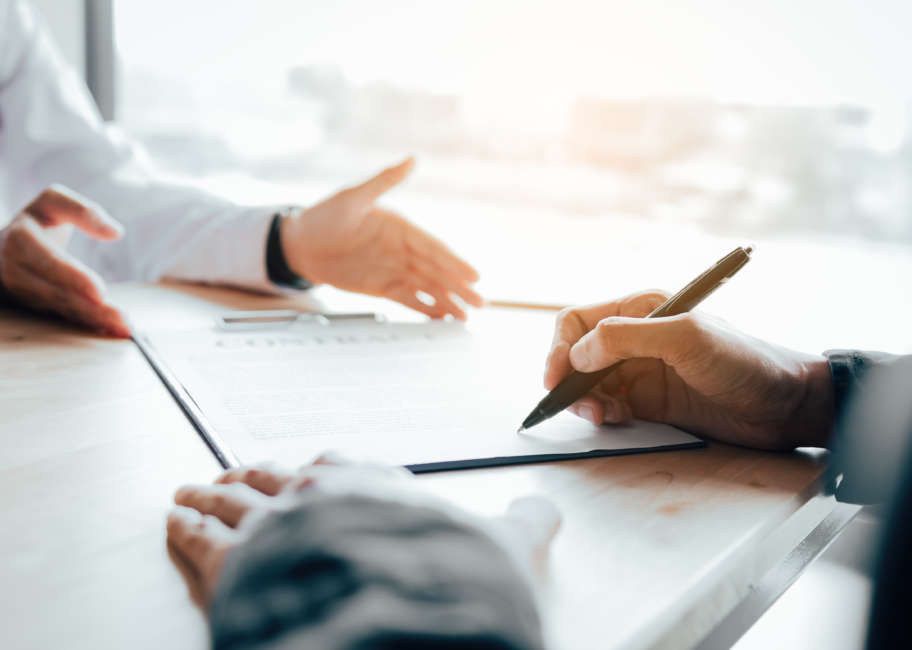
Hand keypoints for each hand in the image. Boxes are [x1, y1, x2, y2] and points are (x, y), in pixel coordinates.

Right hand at [0, 186, 128, 336]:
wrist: (1, 247)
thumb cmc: (37, 221)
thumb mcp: (52, 202)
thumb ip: (83, 211)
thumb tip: (115, 232)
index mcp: (20, 238)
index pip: (49, 261)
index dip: (74, 278)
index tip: (101, 292)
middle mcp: (16, 268)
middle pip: (57, 292)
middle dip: (91, 308)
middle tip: (122, 319)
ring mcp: (21, 290)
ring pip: (60, 308)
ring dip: (93, 320)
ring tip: (123, 327)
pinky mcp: (32, 305)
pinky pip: (61, 316)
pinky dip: (88, 325)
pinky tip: (111, 330)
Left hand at [167, 457, 560, 608]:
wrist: (422, 635)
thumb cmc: (468, 591)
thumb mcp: (511, 553)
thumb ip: (524, 523)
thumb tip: (544, 507)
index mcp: (383, 489)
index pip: (340, 467)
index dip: (316, 471)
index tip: (302, 471)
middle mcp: (327, 497)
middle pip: (276, 479)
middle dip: (247, 479)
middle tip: (223, 477)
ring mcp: (281, 530)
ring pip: (232, 503)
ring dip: (206, 496)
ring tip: (186, 493)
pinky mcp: (242, 571)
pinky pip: (204, 544)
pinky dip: (185, 530)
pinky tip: (173, 521)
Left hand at [280, 158, 482, 318]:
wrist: (300, 244)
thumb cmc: (324, 216)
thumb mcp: (353, 197)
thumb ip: (384, 180)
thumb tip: (412, 159)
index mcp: (401, 228)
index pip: (433, 248)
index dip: (454, 263)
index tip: (472, 276)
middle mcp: (403, 249)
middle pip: (436, 271)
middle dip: (459, 287)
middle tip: (481, 302)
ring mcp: (395, 269)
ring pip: (427, 288)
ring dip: (448, 301)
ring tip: (466, 316)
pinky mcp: (383, 286)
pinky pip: (409, 299)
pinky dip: (426, 309)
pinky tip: (443, 317)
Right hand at [544, 290, 835, 449]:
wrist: (785, 404)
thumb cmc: (743, 362)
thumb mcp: (685, 339)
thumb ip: (626, 338)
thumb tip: (578, 353)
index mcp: (641, 309)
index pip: (578, 321)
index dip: (559, 347)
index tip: (556, 378)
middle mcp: (636, 337)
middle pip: (576, 354)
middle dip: (568, 379)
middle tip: (580, 407)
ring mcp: (641, 371)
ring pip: (588, 383)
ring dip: (584, 400)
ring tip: (601, 417)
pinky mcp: (650, 402)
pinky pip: (609, 406)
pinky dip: (603, 415)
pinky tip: (617, 421)